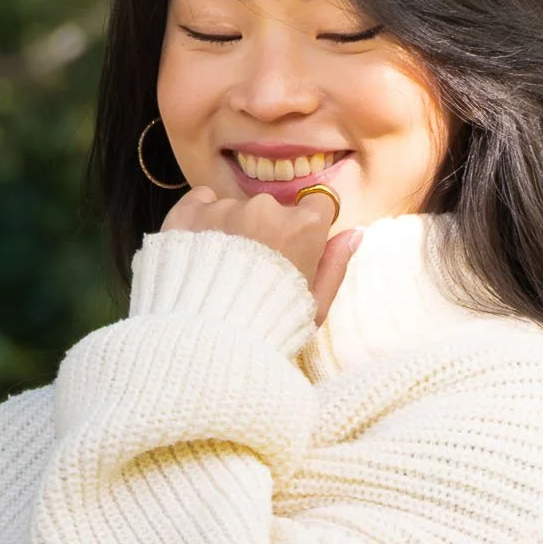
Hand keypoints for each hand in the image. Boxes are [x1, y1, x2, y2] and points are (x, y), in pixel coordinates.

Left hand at [162, 183, 361, 323]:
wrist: (204, 342)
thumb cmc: (268, 328)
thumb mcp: (314, 306)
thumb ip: (336, 265)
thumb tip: (355, 235)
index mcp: (301, 227)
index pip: (318, 204)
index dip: (308, 226)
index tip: (296, 245)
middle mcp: (263, 209)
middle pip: (272, 209)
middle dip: (266, 232)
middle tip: (252, 272)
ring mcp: (223, 208)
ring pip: (235, 208)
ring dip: (232, 230)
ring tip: (221, 272)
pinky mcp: (188, 212)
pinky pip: (200, 201)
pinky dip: (202, 220)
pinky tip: (200, 253)